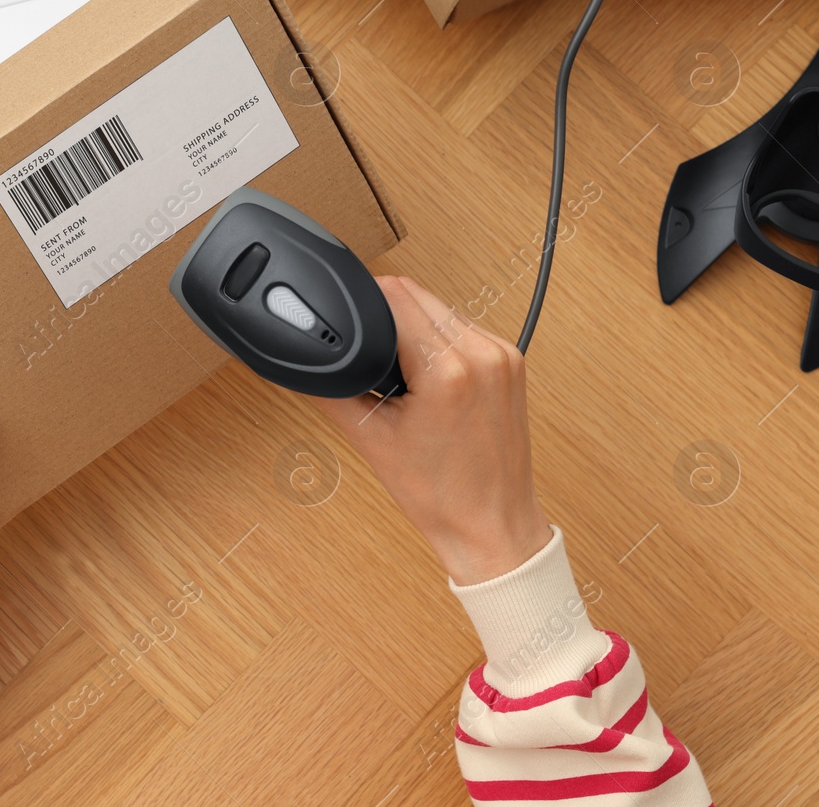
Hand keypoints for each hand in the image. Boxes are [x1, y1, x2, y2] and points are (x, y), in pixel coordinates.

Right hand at [313, 277, 551, 584]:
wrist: (490, 525)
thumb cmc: (441, 496)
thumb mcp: (369, 439)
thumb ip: (332, 389)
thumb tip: (307, 361)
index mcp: (448, 369)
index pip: (394, 295)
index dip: (361, 300)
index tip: (348, 318)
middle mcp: (483, 353)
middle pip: (417, 293)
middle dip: (385, 314)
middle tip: (373, 356)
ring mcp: (503, 355)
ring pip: (441, 306)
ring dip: (414, 324)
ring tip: (403, 371)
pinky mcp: (512, 361)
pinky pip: (464, 327)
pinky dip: (439, 339)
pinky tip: (429, 375)